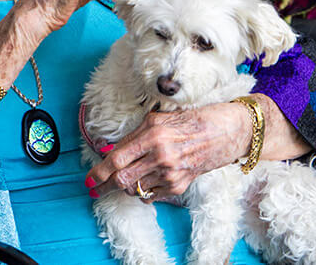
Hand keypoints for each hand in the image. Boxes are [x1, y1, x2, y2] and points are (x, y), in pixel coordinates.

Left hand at [84, 102, 251, 201]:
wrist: (226, 131)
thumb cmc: (191, 119)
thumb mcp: (157, 120)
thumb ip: (132, 137)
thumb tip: (108, 150)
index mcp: (152, 135)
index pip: (117, 160)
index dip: (98, 172)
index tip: (88, 180)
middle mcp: (161, 156)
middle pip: (122, 180)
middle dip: (104, 186)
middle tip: (95, 188)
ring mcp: (171, 173)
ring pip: (135, 189)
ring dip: (124, 186)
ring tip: (121, 180)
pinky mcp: (180, 185)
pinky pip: (151, 195)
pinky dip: (142, 191)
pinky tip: (142, 183)